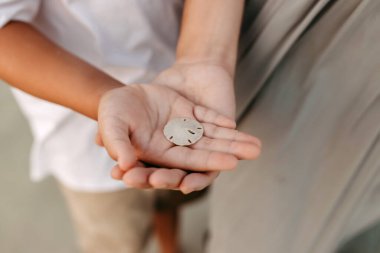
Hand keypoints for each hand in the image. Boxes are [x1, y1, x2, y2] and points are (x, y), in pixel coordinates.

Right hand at [97, 83, 260, 192]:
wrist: (123, 90)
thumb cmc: (113, 110)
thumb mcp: (112, 125)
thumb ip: (118, 144)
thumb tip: (125, 165)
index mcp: (158, 154)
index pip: (182, 165)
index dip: (201, 167)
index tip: (226, 164)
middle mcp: (176, 145)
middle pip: (203, 153)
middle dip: (224, 155)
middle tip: (246, 156)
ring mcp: (185, 129)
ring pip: (212, 137)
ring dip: (233, 141)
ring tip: (255, 147)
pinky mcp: (190, 112)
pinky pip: (208, 117)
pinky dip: (220, 121)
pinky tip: (233, 125)